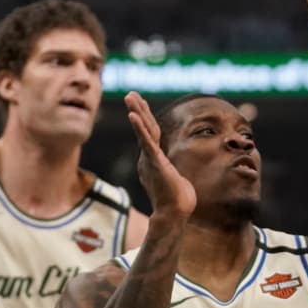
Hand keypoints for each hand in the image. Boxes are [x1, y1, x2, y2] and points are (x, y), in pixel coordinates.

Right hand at [125, 91, 195, 218]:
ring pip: (144, 131)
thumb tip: (174, 176)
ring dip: (138, 112)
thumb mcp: (174, 181)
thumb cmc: (177, 201)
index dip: (145, 118)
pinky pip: (147, 141)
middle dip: (138, 109)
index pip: (150, 134)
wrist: (174, 214)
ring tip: (131, 97)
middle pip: (145, 128)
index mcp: (153, 160)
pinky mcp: (155, 162)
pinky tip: (133, 115)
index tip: (140, 104)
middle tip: (131, 93)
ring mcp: (150, 159)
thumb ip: (170, 174)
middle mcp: (148, 157)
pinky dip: (140, 127)